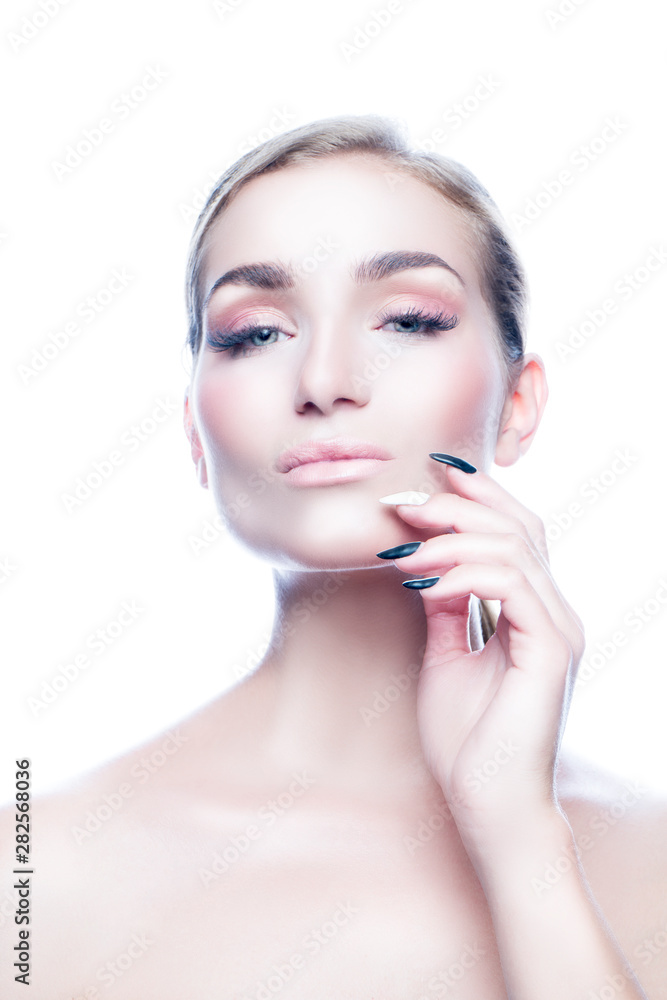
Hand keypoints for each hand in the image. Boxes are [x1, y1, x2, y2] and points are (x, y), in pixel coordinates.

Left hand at [381, 461, 584, 846]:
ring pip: (513, 550)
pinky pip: (511, 587)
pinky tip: (421, 584)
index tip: (428, 475)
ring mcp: (559, 630)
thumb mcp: (446, 655)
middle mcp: (555, 612)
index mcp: (536, 611)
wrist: (487, 805)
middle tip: (405, 502)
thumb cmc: (467, 740)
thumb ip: (446, 605)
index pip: (516, 533)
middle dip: (457, 506)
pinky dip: (462, 575)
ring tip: (403, 544)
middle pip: (518, 528)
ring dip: (450, 538)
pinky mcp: (551, 652)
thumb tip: (424, 559)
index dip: (477, 498)